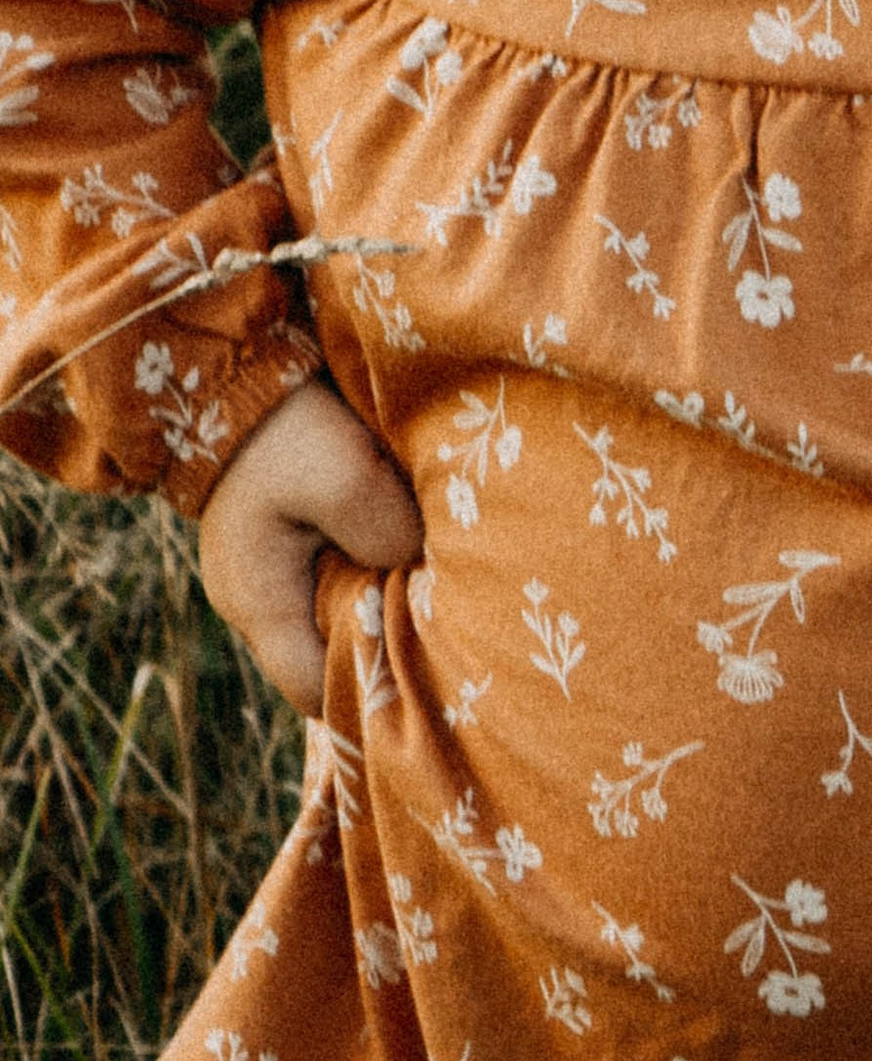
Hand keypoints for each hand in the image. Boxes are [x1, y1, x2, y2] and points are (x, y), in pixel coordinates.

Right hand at [197, 381, 423, 715]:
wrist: (236, 367)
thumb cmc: (285, 429)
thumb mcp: (345, 478)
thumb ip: (386, 533)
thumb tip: (420, 566)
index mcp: (260, 603)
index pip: (315, 690)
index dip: (368, 692)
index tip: (428, 672)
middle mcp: (260, 599)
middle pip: (329, 654)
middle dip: (383, 644)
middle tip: (446, 624)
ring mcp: (270, 567)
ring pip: (336, 610)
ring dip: (381, 596)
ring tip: (436, 581)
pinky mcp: (288, 534)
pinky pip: (337, 570)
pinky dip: (372, 563)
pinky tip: (413, 543)